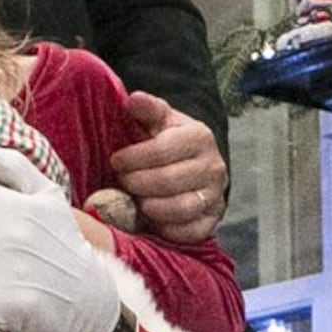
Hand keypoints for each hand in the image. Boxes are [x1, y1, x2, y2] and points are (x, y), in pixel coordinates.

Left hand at [108, 94, 225, 242]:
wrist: (196, 163)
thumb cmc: (171, 140)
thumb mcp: (160, 120)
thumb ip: (148, 109)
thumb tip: (134, 100)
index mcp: (200, 137)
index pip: (162, 150)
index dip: (133, 158)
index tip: (115, 160)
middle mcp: (214, 167)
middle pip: (169, 181)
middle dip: (137, 183)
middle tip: (121, 181)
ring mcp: (216, 195)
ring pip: (180, 208)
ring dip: (149, 206)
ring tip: (134, 199)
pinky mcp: (213, 219)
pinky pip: (190, 232)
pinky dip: (166, 228)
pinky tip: (150, 218)